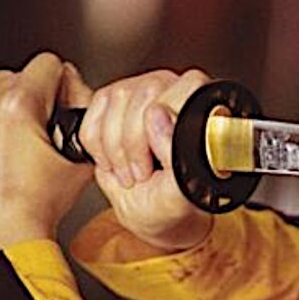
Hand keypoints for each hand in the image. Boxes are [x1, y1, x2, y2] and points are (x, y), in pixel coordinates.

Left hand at [0, 52, 94, 272]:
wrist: (1, 232)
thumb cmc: (38, 204)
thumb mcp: (80, 157)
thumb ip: (84, 118)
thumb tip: (80, 95)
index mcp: (17, 105)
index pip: (49, 64)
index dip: (63, 85)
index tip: (60, 106)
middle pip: (19, 73)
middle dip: (32, 95)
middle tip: (37, 128)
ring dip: (4, 100)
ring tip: (13, 133)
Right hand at [80, 68, 212, 251]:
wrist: (149, 210)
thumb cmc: (172, 200)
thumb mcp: (179, 189)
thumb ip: (175, 151)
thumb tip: (157, 114)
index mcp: (204, 109)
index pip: (185, 88)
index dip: (164, 126)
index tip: (157, 161)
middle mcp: (175, 90)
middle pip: (145, 93)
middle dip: (134, 142)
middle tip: (141, 174)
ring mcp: (141, 89)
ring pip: (116, 98)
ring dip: (115, 147)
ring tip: (129, 174)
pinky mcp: (110, 100)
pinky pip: (93, 112)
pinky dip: (96, 145)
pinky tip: (113, 162)